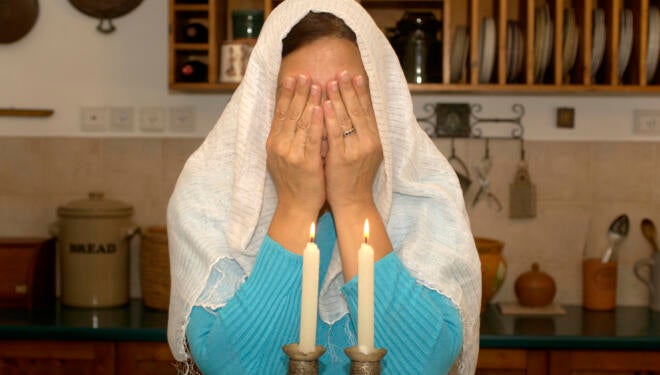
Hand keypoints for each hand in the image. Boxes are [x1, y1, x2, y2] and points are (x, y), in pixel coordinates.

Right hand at [266, 75, 324, 216]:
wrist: (297, 207)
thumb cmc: (296, 182)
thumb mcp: (285, 156)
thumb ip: (288, 137)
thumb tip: (293, 115)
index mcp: (274, 143)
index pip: (280, 113)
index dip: (286, 94)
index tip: (292, 77)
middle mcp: (280, 146)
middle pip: (290, 113)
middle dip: (298, 92)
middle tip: (304, 73)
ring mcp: (292, 155)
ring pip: (301, 123)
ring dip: (309, 101)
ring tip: (316, 83)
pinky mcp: (306, 163)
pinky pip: (312, 139)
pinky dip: (317, 122)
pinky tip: (322, 107)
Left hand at [323, 71, 382, 211]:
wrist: (353, 202)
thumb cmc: (353, 177)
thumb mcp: (363, 152)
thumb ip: (360, 132)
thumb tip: (354, 110)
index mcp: (375, 139)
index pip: (367, 109)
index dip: (361, 91)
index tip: (354, 75)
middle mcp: (369, 141)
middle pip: (358, 109)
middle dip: (349, 89)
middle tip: (342, 72)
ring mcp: (356, 150)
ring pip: (347, 118)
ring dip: (339, 98)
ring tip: (330, 81)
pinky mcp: (342, 158)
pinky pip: (336, 134)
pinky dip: (330, 118)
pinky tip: (324, 104)